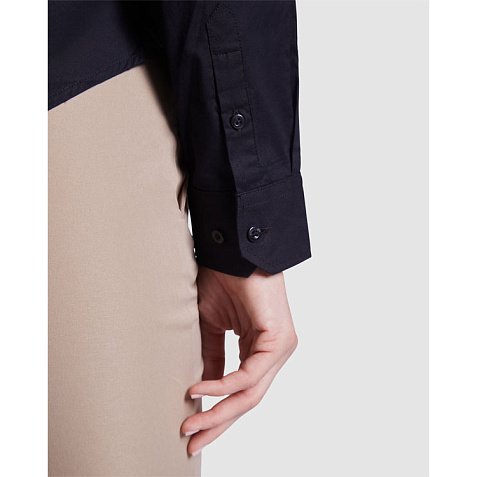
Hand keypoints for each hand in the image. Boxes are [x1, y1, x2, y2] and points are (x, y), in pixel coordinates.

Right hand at [181, 265, 298, 455]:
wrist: (234, 251)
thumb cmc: (224, 280)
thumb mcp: (210, 327)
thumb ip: (210, 358)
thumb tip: (200, 391)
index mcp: (257, 350)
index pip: (239, 392)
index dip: (216, 413)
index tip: (191, 429)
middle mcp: (272, 353)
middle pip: (246, 400)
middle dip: (218, 423)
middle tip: (192, 441)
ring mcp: (279, 348)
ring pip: (250, 393)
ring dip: (218, 411)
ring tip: (191, 423)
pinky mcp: (279, 340)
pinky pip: (250, 374)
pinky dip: (223, 385)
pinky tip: (199, 390)